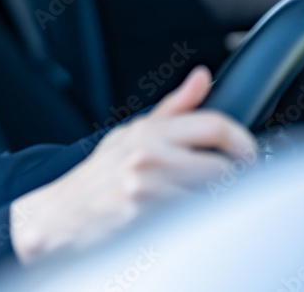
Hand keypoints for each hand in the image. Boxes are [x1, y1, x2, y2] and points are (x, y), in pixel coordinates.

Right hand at [9, 66, 256, 263]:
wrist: (55, 218)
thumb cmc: (95, 179)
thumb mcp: (129, 135)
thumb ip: (173, 109)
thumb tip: (202, 77)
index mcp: (148, 132)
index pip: (214, 124)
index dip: (243, 144)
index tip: (248, 158)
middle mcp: (147, 155)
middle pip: (223, 168)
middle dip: (234, 184)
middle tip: (228, 192)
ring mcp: (144, 187)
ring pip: (213, 199)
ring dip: (217, 208)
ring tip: (200, 210)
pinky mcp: (143, 219)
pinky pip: (193, 222)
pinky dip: (197, 226)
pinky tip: (184, 226)